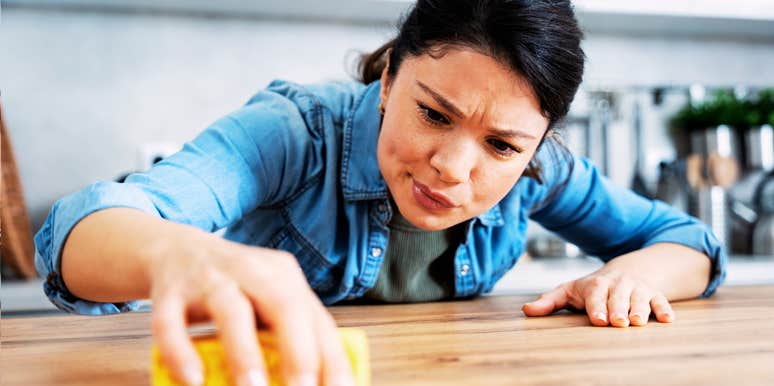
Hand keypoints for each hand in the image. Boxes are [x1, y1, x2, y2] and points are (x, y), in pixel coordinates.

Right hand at [147, 234, 353, 385]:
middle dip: (298, 354)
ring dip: (244, 353)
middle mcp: (252, 271)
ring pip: (231, 310)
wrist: (177, 249)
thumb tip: (323, 381)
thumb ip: (295, 334)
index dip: (333, 361)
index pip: (318, 321)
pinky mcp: (170, 291)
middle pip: (284, 305)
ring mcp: (209, 279)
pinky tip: (192, 379)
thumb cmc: (235, 288)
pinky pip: (171, 322)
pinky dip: (181, 353)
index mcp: (284, 276)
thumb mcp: (269, 300)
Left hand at [520, 269, 674, 326]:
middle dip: (618, 309)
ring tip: (639, 322)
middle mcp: (618, 285)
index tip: (598, 320)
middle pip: (618, 297)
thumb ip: (548, 301)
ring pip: (640, 298)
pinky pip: (661, 301)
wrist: (626, 271)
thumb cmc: (592, 288)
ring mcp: (637, 289)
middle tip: (618, 323)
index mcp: (596, 285)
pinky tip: (667, 320)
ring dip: (641, 310)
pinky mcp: (654, 294)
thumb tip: (526, 310)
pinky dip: (664, 309)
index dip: (597, 307)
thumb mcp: (569, 291)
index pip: (596, 295)